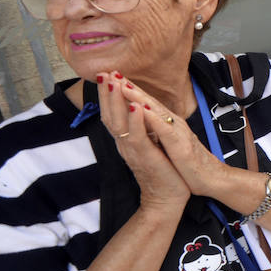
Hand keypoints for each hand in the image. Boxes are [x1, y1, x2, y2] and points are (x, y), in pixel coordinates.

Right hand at [96, 72, 190, 213]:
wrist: (167, 198)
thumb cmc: (161, 170)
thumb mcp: (149, 145)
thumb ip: (141, 130)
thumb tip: (137, 111)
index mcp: (126, 139)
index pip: (113, 113)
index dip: (108, 94)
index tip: (106, 74)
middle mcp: (125, 143)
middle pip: (110, 114)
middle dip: (107, 93)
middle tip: (102, 72)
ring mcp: (133, 150)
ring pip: (119, 122)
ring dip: (116, 101)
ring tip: (114, 82)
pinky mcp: (146, 157)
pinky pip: (137, 136)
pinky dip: (136, 120)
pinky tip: (136, 106)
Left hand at [115, 78, 228, 199]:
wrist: (210, 180)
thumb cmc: (189, 164)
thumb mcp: (170, 144)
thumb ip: (160, 130)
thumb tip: (146, 120)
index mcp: (167, 126)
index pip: (146, 105)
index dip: (129, 91)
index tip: (111, 78)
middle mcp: (172, 125)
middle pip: (148, 103)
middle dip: (129, 88)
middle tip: (111, 72)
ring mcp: (178, 133)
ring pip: (156, 112)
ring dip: (138, 97)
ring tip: (123, 84)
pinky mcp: (181, 146)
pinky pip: (165, 130)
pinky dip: (153, 119)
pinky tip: (142, 109)